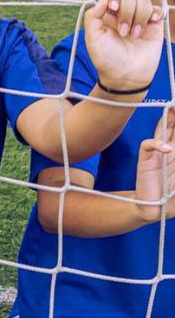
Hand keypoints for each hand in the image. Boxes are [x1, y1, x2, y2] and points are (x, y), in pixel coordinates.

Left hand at [84, 0, 162, 92]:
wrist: (126, 75)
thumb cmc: (106, 59)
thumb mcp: (92, 38)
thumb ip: (93, 16)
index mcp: (106, 16)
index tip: (112, 8)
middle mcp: (122, 15)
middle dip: (126, 12)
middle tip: (123, 33)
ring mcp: (139, 19)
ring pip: (143, 1)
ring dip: (138, 17)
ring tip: (134, 35)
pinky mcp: (153, 25)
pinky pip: (157, 9)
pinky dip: (154, 13)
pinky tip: (150, 24)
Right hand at [136, 108, 174, 222]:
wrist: (156, 210)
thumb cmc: (174, 197)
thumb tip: (174, 149)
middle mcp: (171, 149)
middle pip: (174, 126)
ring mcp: (158, 153)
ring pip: (162, 129)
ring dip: (169, 119)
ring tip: (173, 108)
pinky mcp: (146, 161)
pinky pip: (147, 146)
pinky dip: (157, 144)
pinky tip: (167, 149)